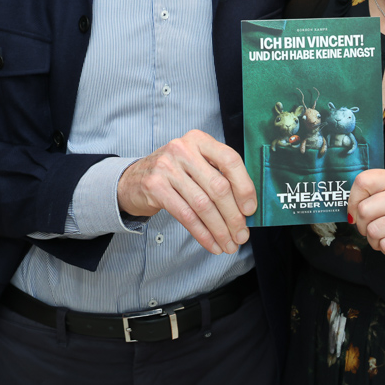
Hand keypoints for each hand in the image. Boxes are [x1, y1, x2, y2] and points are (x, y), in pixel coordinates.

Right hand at [116, 130, 256, 255]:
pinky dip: (203, 234)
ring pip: (203, 205)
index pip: (230, 160)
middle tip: (242, 235)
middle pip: (218, 186)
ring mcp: (167, 167)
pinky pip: (186, 215)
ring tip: (229, 244)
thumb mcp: (195, 163)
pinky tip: (212, 244)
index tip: (251, 209)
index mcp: (199, 139)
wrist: (133, 179)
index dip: (244, 186)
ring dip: (220, 229)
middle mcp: (183, 149)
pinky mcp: (155, 187)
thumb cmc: (174, 173)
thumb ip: (218, 175)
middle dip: (234, 216)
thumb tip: (247, 207)